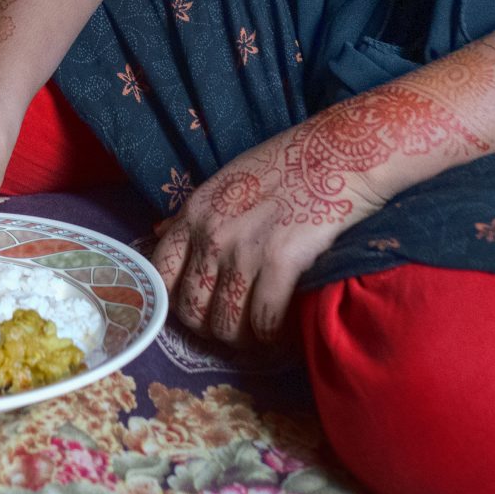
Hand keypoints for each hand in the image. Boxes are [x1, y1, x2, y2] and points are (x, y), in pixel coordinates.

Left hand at [152, 122, 384, 349]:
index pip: (161, 274)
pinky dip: (271, 336)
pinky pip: (264, 320)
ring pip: (226, 324)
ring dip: (241, 339)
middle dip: (209, 327)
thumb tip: (158, 232)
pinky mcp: (281, 263)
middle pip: (191, 309)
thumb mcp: (225, 181)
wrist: (336, 154)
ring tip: (256, 336)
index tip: (196, 308)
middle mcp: (211, 234)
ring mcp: (243, 250)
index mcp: (194, 212)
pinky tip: (279, 333)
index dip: (174, 301)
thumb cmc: (285, 164)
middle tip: (231, 328)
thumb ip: (192, 214)